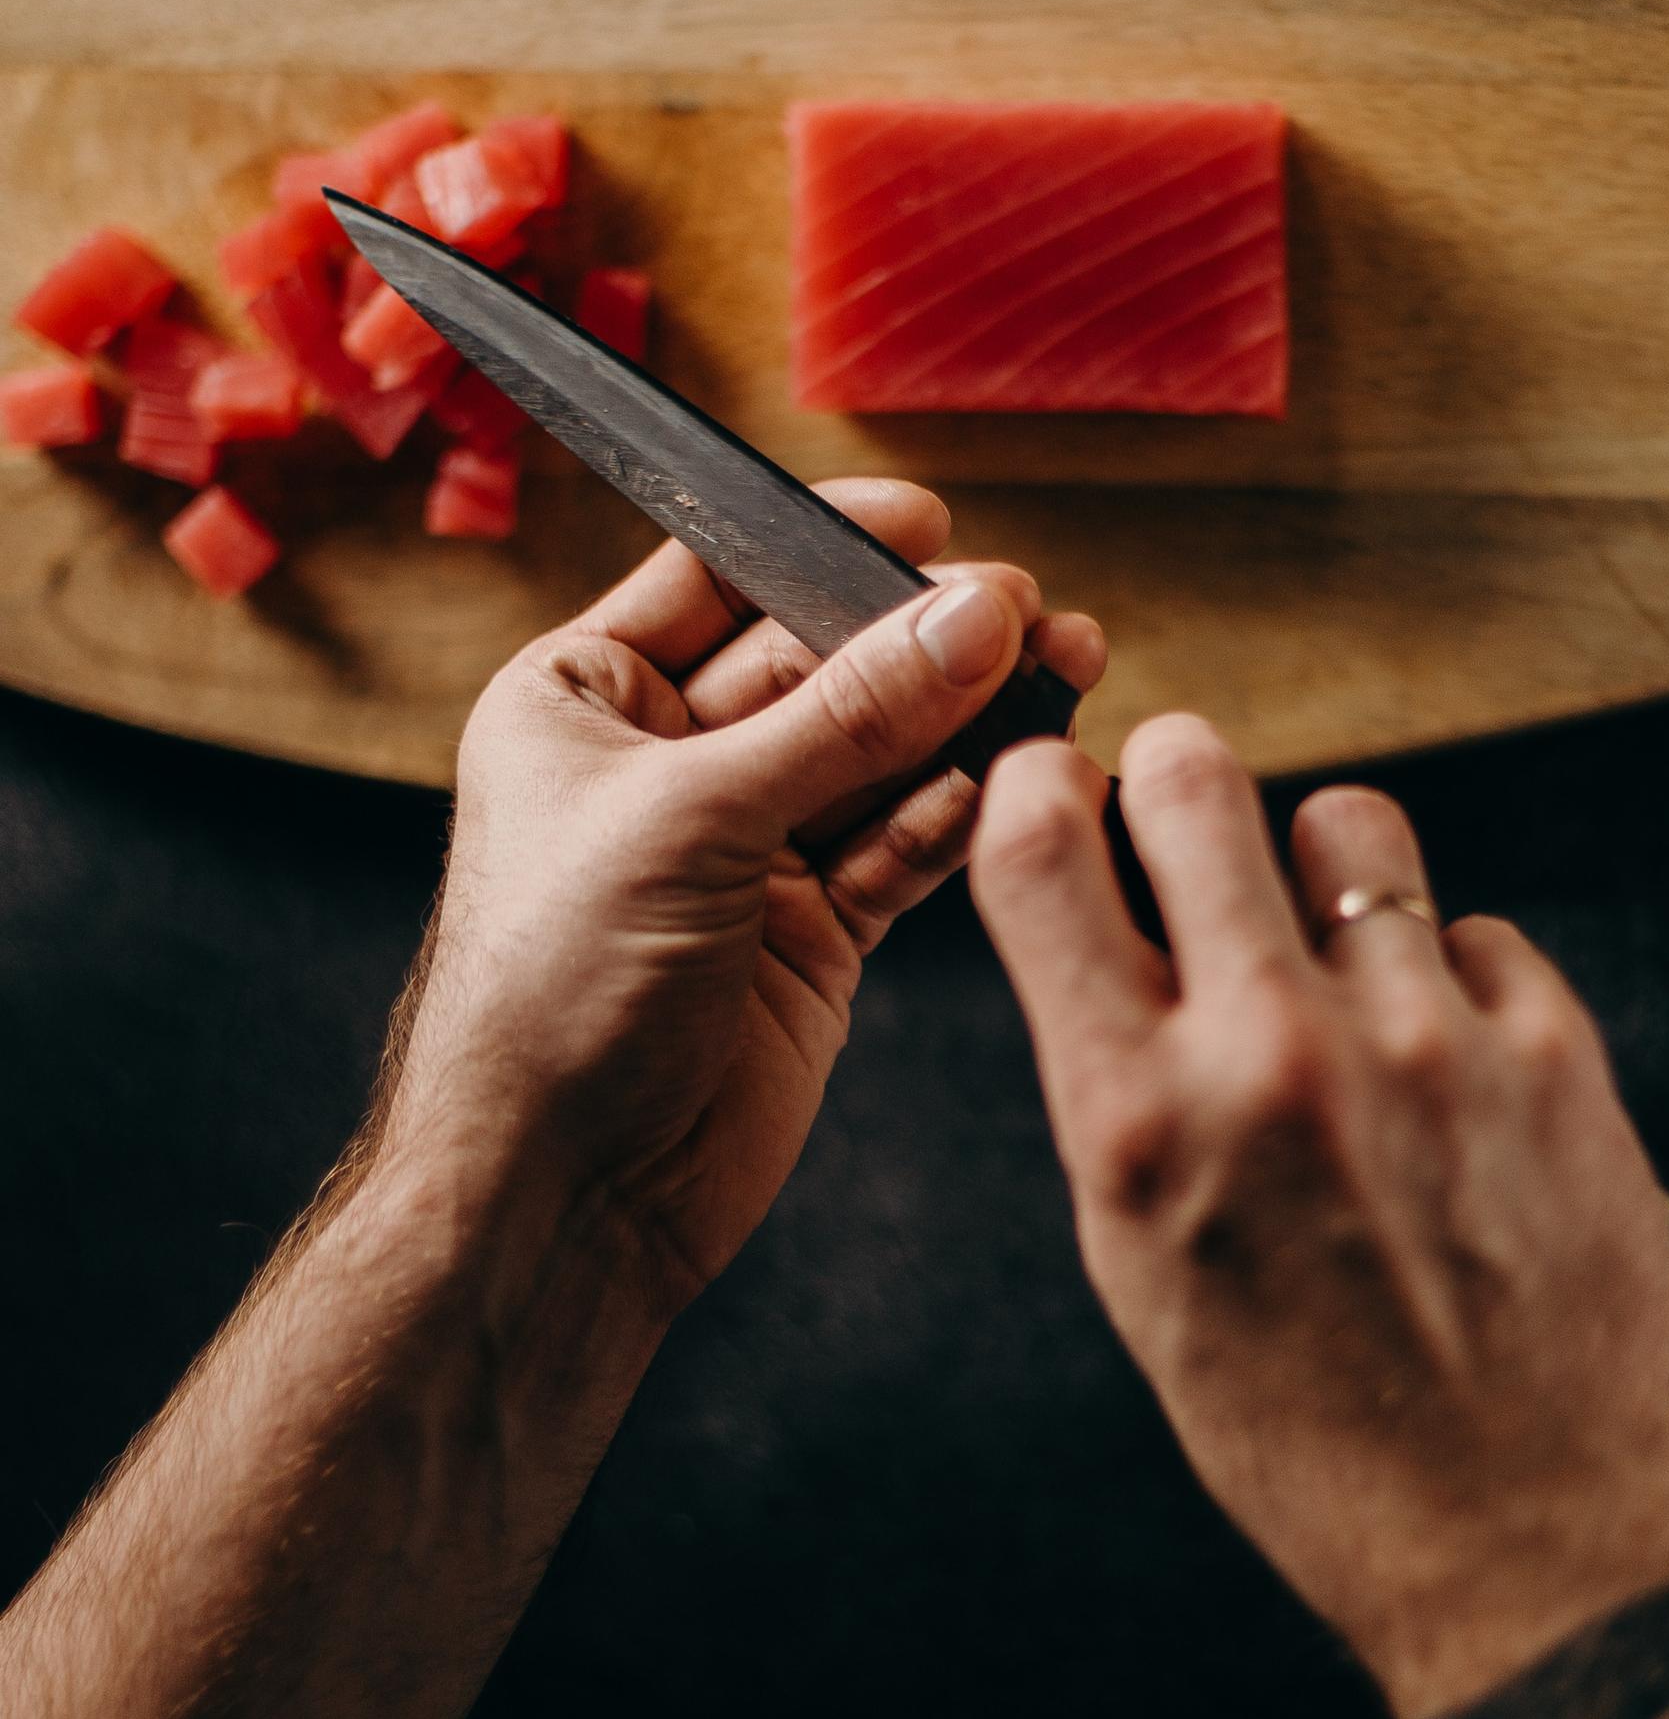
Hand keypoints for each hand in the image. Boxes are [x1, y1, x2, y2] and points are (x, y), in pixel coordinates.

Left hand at [375, 478, 1103, 1358]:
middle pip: (820, 661)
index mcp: (584, 699)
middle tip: (1029, 614)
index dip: (823, 543)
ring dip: (965, 722)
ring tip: (1063, 676)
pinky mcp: (811, 933)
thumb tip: (974, 616)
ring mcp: (745, 849)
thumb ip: (849, 715)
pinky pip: (902, 846)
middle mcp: (665, 762)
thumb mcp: (697, 816)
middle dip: (922, 639)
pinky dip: (959, 817)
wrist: (560, 1191)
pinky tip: (1018, 783)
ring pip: (878, 754)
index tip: (929, 527)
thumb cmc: (556, 988)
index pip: (719, 575)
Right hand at [971, 718, 1668, 1718]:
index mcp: (1135, 1122)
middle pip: (1196, 779)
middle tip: (1188, 808)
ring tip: (1339, 962)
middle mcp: (1272, 1059)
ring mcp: (1423, 1045)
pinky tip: (1445, 1078)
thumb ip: (1114, 1077)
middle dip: (1178, 776)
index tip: (1058, 782)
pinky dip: (1449, 982)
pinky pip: (1474, 931)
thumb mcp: (1138, 1258)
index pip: (1040, 852)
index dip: (1038, 787)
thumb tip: (1103, 911)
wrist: (1502, 1526)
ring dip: (1327, 875)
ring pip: (1352, 825)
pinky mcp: (1551, 1054)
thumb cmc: (1292, 1416)